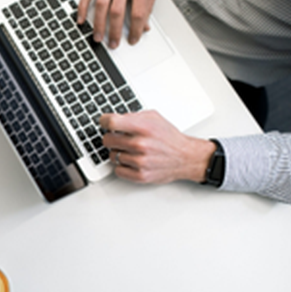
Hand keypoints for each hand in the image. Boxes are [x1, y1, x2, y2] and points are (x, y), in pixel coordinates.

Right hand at [77, 0, 159, 48]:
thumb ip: (148, 6)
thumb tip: (145, 26)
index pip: (138, 13)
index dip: (135, 30)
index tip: (133, 39)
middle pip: (117, 12)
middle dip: (114, 31)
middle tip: (113, 43)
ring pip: (101, 5)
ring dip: (98, 24)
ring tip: (98, 36)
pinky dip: (83, 7)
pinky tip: (81, 19)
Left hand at [99, 110, 215, 183]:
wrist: (186, 157)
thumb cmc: (170, 138)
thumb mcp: (154, 118)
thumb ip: (133, 116)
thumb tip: (114, 117)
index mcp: (143, 128)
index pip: (111, 123)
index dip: (104, 121)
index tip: (104, 122)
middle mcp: (141, 144)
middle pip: (107, 140)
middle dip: (111, 137)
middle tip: (118, 138)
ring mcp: (140, 161)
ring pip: (112, 156)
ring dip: (118, 152)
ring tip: (130, 150)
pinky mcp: (140, 175)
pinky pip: (117, 170)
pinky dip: (122, 166)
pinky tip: (131, 161)